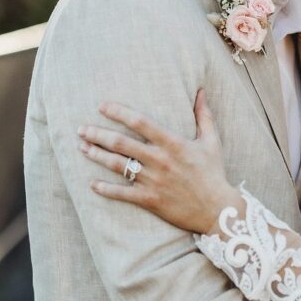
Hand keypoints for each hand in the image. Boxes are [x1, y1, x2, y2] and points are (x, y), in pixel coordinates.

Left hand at [78, 91, 235, 231]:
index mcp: (173, 143)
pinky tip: (92, 184)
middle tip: (82, 129)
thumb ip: (203, 115)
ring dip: (97, 156)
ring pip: (118, 166)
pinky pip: (123, 194)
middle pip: (121, 143)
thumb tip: (200, 90)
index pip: (140, 122)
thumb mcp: (211, 141)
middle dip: (98, 134)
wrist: (218, 209)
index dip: (119, 112)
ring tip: (82, 148)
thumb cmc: (214, 173)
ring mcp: (153, 181)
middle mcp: (160, 161)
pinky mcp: (151, 200)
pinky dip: (105, 189)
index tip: (101, 106)